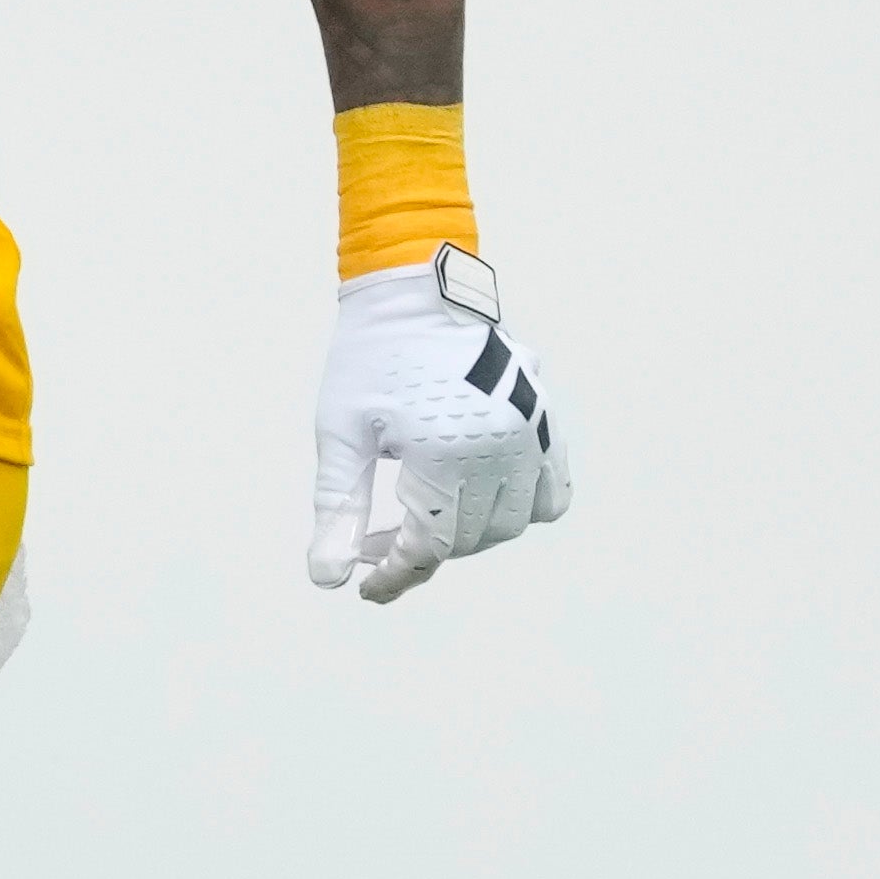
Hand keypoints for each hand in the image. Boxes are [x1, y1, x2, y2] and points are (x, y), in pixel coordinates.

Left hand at [309, 245, 565, 602]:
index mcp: (448, 452)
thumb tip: (328, 578)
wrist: (415, 292)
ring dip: (470, 533)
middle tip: (379, 540)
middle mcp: (501, 447)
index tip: (368, 586)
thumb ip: (339, 508)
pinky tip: (481, 498)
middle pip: (468, 538)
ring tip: (425, 515)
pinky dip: (524, 507)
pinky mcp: (544, 419)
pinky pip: (551, 490)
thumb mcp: (341, 434)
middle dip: (421, 549)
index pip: (428, 546)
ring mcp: (531, 433)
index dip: (395, 574)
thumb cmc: (370, 359)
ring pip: (511, 522)